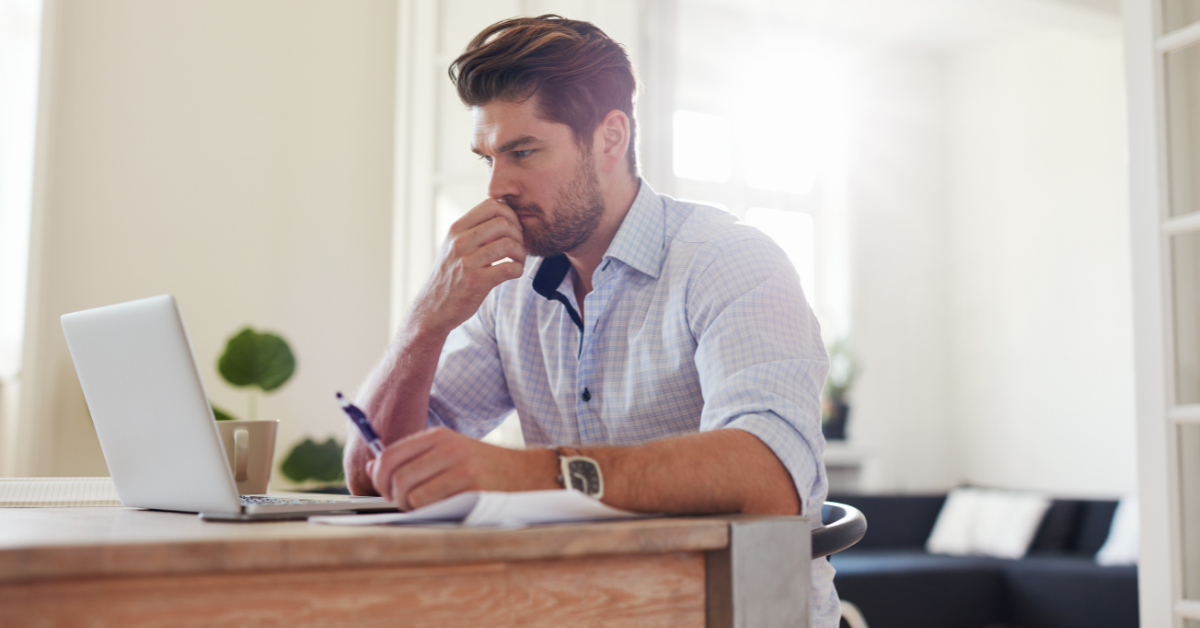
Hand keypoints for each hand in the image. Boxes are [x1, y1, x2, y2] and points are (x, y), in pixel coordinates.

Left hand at [368, 427, 557, 509]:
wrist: (527, 474)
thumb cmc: (483, 467)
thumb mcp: (448, 453)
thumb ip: (411, 458)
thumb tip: (373, 467)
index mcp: (437, 436)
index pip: (388, 456)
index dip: (379, 478)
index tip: (386, 490)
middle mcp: (446, 448)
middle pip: (395, 477)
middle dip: (393, 497)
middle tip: (405, 504)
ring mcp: (460, 467)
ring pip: (409, 494)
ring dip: (410, 508)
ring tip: (424, 508)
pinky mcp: (471, 486)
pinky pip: (430, 505)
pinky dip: (427, 513)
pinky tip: (440, 510)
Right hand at [409, 198, 525, 336]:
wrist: (433, 308)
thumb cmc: (450, 275)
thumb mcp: (454, 246)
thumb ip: (473, 229)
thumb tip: (503, 212)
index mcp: (456, 229)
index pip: (491, 205)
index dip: (510, 214)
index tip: (513, 228)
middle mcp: (460, 242)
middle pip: (503, 222)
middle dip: (518, 234)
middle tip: (518, 246)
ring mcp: (467, 262)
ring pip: (509, 244)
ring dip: (521, 253)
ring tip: (518, 260)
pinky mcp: (476, 282)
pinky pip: (509, 268)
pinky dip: (518, 270)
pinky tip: (513, 273)